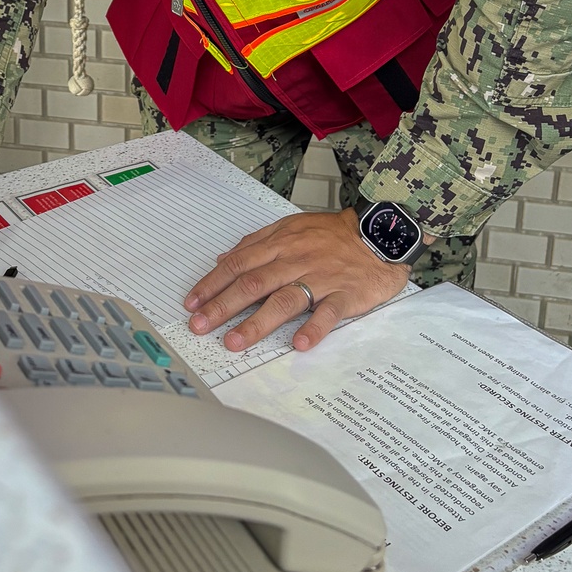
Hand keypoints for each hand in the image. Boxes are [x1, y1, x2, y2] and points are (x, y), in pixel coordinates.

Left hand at [184, 208, 414, 353]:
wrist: (380, 233)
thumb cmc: (333, 234)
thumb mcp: (291, 227)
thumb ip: (257, 243)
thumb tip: (223, 259)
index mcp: (281, 243)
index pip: (239, 264)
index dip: (213, 284)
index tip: (192, 303)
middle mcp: (296, 260)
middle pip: (254, 283)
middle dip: (223, 306)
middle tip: (201, 326)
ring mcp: (321, 278)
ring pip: (285, 299)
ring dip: (258, 322)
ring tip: (235, 341)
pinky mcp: (346, 294)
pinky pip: (329, 312)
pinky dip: (314, 327)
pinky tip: (299, 343)